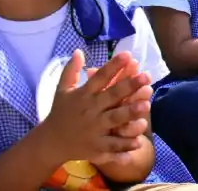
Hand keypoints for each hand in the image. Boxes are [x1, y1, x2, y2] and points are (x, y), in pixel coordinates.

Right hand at [42, 50, 152, 165]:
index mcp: (83, 94)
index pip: (100, 77)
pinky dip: (124, 145)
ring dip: (130, 113)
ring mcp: (93, 129)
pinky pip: (112, 145)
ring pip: (114, 120)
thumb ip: (71, 70)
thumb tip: (78, 50)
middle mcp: (90, 110)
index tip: (128, 54)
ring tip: (146, 105)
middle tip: (146, 77)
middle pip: (111, 96)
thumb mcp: (62, 90)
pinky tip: (139, 141)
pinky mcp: (95, 147)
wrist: (50, 142)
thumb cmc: (60, 112)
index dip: (113, 66)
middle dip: (129, 86)